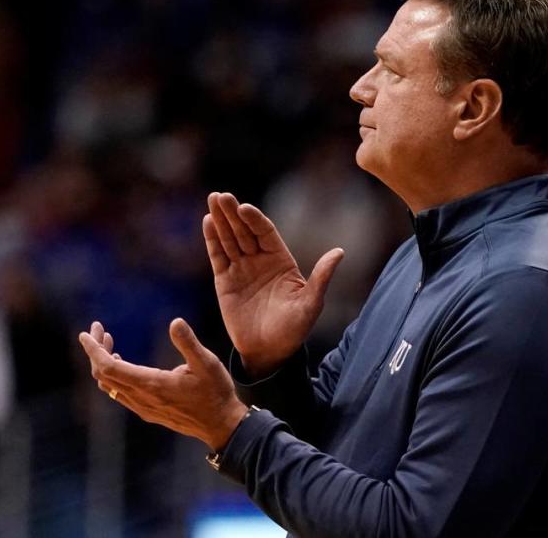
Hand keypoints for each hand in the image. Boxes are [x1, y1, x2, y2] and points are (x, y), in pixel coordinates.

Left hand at [78, 319, 248, 450]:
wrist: (222, 425)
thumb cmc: (216, 392)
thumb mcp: (207, 363)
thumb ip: (188, 343)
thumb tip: (175, 322)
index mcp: (152, 384)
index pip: (109, 367)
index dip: (93, 350)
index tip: (86, 333)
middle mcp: (142, 398)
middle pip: (103, 376)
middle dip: (95, 351)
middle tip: (98, 330)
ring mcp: (143, 408)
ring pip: (108, 386)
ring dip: (103, 363)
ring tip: (108, 342)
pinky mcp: (148, 412)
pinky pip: (119, 394)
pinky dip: (112, 376)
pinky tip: (122, 362)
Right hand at [203, 192, 343, 376]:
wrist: (269, 352)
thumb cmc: (294, 330)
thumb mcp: (310, 304)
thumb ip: (321, 277)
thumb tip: (340, 252)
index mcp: (281, 260)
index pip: (266, 233)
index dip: (255, 220)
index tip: (245, 208)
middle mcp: (260, 260)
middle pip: (245, 230)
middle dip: (233, 213)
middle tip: (222, 195)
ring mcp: (241, 268)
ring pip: (229, 239)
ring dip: (220, 220)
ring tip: (212, 199)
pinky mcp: (225, 281)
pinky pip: (218, 256)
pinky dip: (212, 240)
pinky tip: (207, 222)